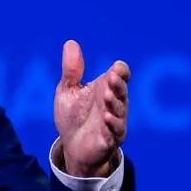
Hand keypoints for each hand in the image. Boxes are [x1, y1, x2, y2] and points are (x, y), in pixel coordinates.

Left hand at [53, 40, 129, 177]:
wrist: (72, 147)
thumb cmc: (73, 117)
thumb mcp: (68, 91)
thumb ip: (72, 71)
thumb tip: (70, 43)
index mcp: (106, 88)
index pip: (120, 75)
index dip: (121, 71)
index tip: (115, 69)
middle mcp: (114, 103)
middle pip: (122, 91)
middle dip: (117, 85)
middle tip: (111, 78)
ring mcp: (114, 121)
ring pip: (120, 111)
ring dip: (115, 103)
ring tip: (107, 96)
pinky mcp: (110, 139)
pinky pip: (115, 132)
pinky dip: (112, 125)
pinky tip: (107, 118)